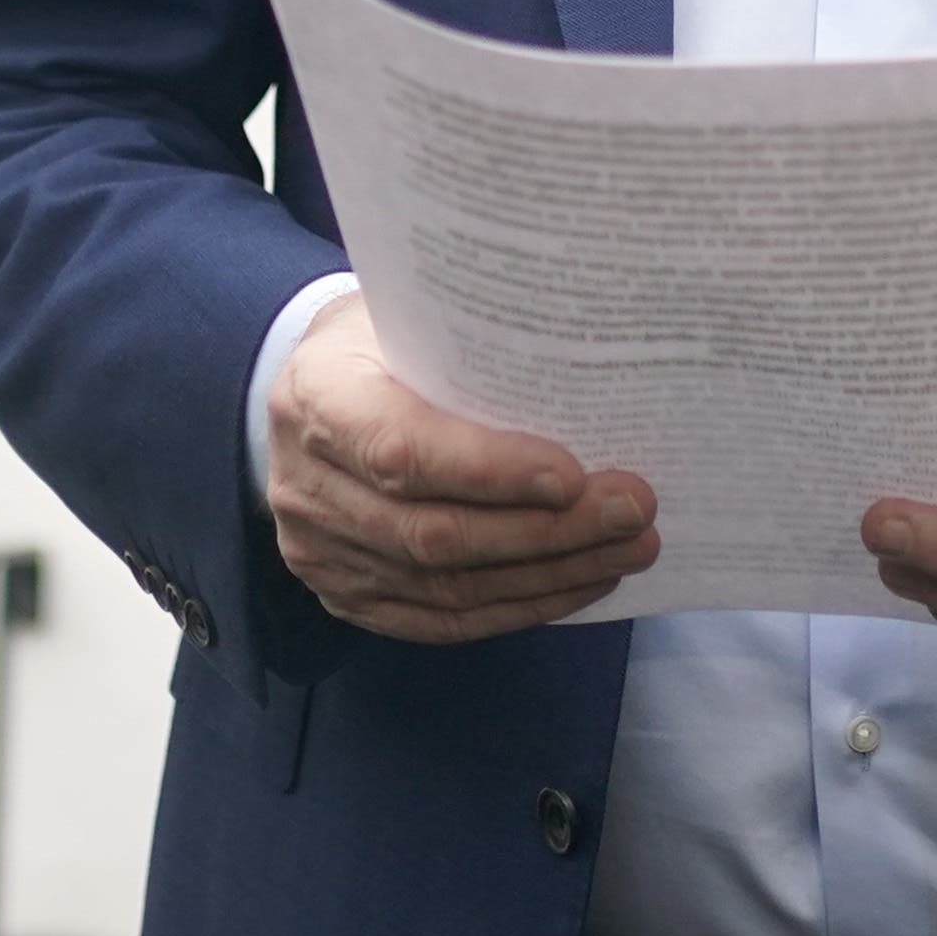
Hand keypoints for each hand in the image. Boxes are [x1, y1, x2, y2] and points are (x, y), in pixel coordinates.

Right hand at [265, 292, 658, 644]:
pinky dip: (518, 606)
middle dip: (546, 532)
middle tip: (631, 513)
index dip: (489, 471)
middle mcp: (305, 485)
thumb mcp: (407, 315)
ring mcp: (320, 553)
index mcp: (317, 397)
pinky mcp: (346, 597)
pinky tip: (577, 582)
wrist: (310, 397)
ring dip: (548, 575)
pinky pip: (440, 621)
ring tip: (626, 549)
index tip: (573, 475)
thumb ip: (472, 345)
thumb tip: (588, 373)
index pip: (401, 450)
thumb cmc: (379, 344)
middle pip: (433, 534)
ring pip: (445, 585)